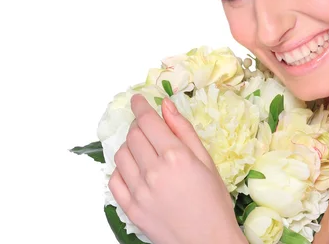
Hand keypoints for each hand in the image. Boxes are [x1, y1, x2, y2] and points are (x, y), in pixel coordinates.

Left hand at [109, 94, 245, 243]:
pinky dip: (121, 170)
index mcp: (175, 156)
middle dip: (138, 126)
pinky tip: (135, 171)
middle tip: (148, 127)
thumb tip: (166, 106)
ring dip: (130, 146)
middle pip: (133, 135)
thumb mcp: (206, 161)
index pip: (147, 121)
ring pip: (121, 155)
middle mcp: (153, 171)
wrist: (208, 242)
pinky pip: (114, 181)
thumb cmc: (214, 202)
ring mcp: (139, 192)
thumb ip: (184, 130)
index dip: (140, 106)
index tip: (137, 100)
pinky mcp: (131, 209)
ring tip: (144, 150)